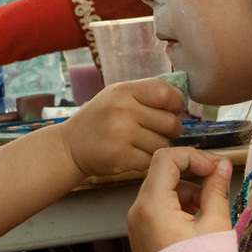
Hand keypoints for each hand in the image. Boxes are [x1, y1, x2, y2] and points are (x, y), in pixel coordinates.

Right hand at [58, 78, 183, 179]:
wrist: (70, 146)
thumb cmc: (100, 119)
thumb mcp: (117, 96)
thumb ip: (145, 94)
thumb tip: (180, 100)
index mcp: (124, 91)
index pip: (166, 93)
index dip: (176, 103)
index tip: (173, 110)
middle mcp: (122, 110)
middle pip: (170, 122)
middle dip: (171, 130)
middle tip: (158, 131)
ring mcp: (120, 134)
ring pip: (163, 144)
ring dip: (158, 147)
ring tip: (143, 143)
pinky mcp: (120, 157)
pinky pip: (151, 160)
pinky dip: (147, 160)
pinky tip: (134, 154)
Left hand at [126, 146, 232, 251]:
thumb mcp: (215, 224)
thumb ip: (216, 189)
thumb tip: (220, 165)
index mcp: (152, 205)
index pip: (166, 159)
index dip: (193, 156)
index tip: (215, 167)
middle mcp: (138, 210)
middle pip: (162, 173)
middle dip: (192, 172)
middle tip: (218, 180)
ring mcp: (137, 223)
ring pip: (161, 189)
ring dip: (188, 190)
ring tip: (212, 208)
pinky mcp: (142, 234)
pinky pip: (158, 207)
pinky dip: (179, 205)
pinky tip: (199, 220)